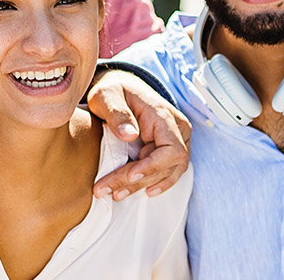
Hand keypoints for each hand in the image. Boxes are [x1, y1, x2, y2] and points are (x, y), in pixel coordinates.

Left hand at [86, 70, 190, 199]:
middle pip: (167, 165)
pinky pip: (168, 171)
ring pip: (168, 172)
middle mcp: (177, 129)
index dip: (153, 166)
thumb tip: (129, 135)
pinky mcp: (169, 150)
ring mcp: (177, 140)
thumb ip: (117, 113)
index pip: (171, 149)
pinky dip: (155, 183)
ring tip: (116, 193)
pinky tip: (143, 191)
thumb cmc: (113, 91)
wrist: (120, 89)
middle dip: (137, 181)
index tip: (130, 175)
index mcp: (164, 116)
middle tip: (106, 189)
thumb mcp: (107, 96)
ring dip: (143, 186)